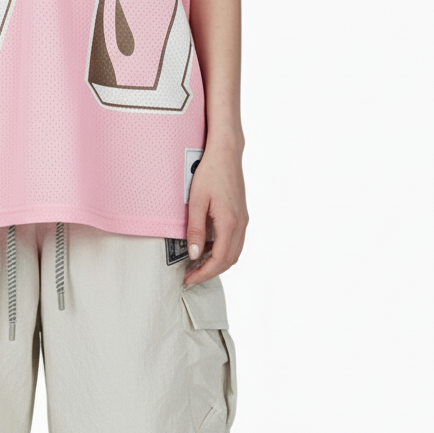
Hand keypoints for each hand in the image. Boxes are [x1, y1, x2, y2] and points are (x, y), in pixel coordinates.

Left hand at [183, 142, 248, 284]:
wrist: (226, 152)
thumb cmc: (210, 172)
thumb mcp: (196, 201)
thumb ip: (196, 230)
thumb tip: (194, 255)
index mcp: (230, 223)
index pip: (219, 260)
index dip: (204, 273)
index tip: (189, 279)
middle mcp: (240, 224)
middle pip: (229, 260)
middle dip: (211, 272)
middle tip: (192, 276)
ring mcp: (243, 220)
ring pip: (234, 252)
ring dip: (218, 262)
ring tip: (197, 264)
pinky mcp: (241, 214)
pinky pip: (235, 240)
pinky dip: (223, 250)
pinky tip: (207, 245)